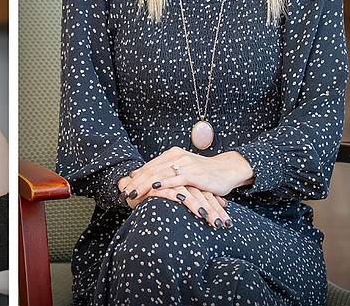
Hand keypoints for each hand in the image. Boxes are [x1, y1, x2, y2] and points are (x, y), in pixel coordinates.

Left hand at [116, 147, 252, 228]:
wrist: (227, 170)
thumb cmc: (203, 174)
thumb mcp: (183, 172)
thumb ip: (167, 174)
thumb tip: (148, 183)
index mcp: (172, 155)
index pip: (148, 167)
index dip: (134, 178)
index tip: (122, 189)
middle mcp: (177, 156)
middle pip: (150, 170)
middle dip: (135, 183)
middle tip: (123, 194)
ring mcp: (186, 164)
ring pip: (160, 174)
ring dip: (144, 185)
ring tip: (132, 194)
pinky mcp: (195, 173)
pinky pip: (177, 178)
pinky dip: (165, 183)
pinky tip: (154, 188)